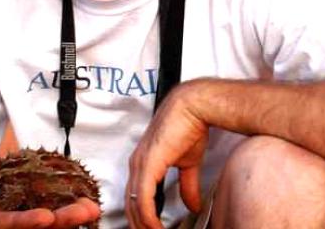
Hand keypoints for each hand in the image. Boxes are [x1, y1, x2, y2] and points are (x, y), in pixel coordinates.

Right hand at [0, 128, 100, 227]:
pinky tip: (92, 201)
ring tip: (94, 206)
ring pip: (46, 226)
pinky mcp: (29, 212)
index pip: (1, 224)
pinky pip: (53, 217)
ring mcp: (16, 220)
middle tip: (86, 210)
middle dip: (60, 222)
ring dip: (71, 219)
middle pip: (31, 228)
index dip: (22, 222)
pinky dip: (70, 213)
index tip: (46, 218)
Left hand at [125, 83, 208, 228]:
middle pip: (130, 206)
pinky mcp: (148, 164)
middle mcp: (136, 165)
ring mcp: (139, 164)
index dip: (141, 218)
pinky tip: (155, 228)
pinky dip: (148, 216)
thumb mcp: (189, 164)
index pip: (135, 198)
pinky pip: (142, 197)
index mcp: (142, 164)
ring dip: (143, 225)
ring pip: (134, 205)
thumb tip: (193, 207)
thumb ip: (188, 187)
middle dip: (139, 226)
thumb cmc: (189, 128)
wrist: (193, 108)